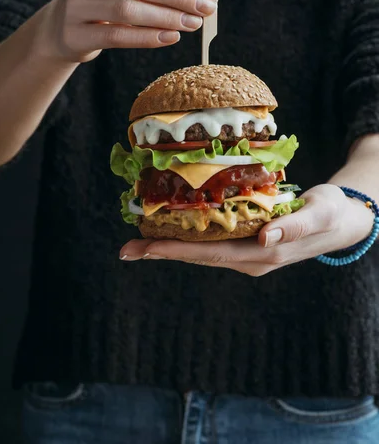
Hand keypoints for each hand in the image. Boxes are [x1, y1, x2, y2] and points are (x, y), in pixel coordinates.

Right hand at [35, 0, 219, 62]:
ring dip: (167, 18)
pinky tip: (171, 37)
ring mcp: (77, 3)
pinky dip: (148, 37)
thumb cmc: (107, 1)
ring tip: (193, 24)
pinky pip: (118, 35)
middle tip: (207, 10)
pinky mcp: (75, 33)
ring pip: (130, 10)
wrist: (62, 28)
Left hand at [120, 184, 373, 275]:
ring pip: (203, 252)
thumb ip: (295, 224)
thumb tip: (264, 236)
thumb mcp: (319, 213)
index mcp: (264, 252)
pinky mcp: (250, 245)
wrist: (344, 221)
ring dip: (170, 247)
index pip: (211, 253)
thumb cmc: (331, 212)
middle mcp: (251, 258)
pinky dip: (189, 239)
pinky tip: (173, 231)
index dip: (177, 250)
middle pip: (199, 257)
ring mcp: (249, 254)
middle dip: (162, 252)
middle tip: (126, 249)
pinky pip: (213, 244)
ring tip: (138, 242)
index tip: (146, 247)